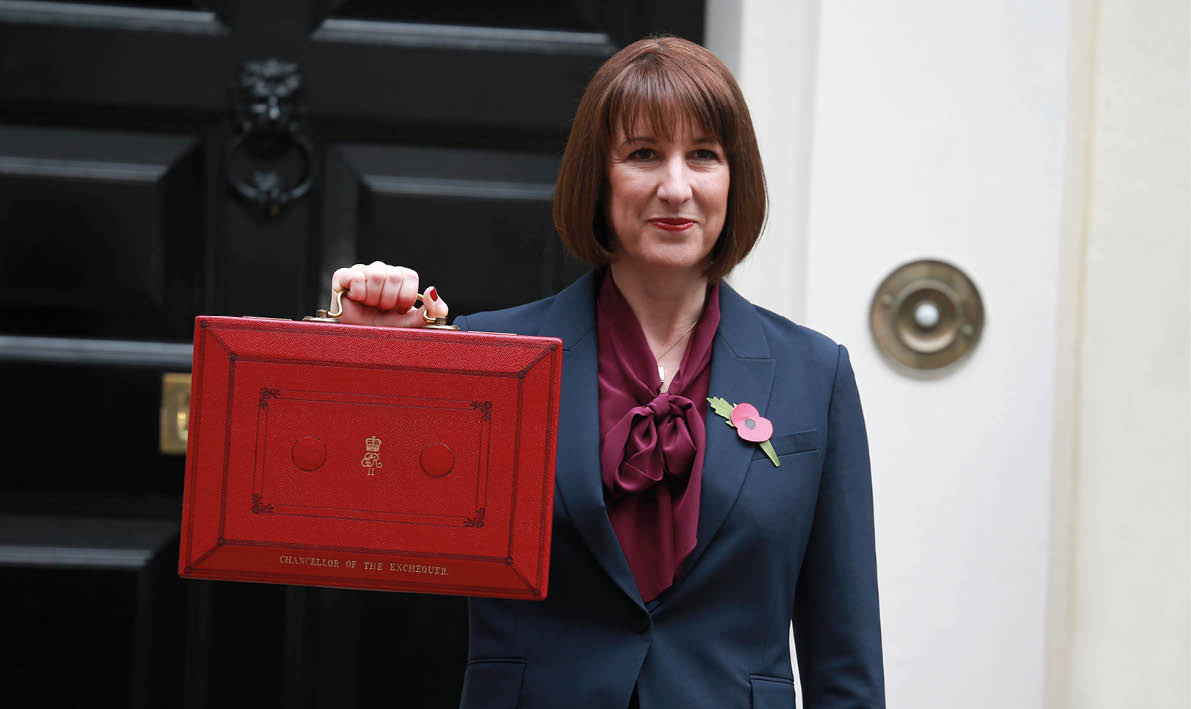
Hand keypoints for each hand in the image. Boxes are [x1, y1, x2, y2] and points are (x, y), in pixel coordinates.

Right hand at [329, 261, 448, 327]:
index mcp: (399, 277)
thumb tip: (432, 290)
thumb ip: (430, 311)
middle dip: (389, 301)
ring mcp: (362, 271)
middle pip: (394, 275)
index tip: (398, 310)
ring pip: (376, 275)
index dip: (405, 297)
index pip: (409, 275)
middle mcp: (381, 270)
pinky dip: (358, 294)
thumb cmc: (384, 330)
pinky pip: (356, 277)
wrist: (358, 340)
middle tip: (381, 310)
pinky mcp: (342, 275)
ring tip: (369, 307)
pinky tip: (356, 301)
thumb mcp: (412, 324)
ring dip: (374, 299)